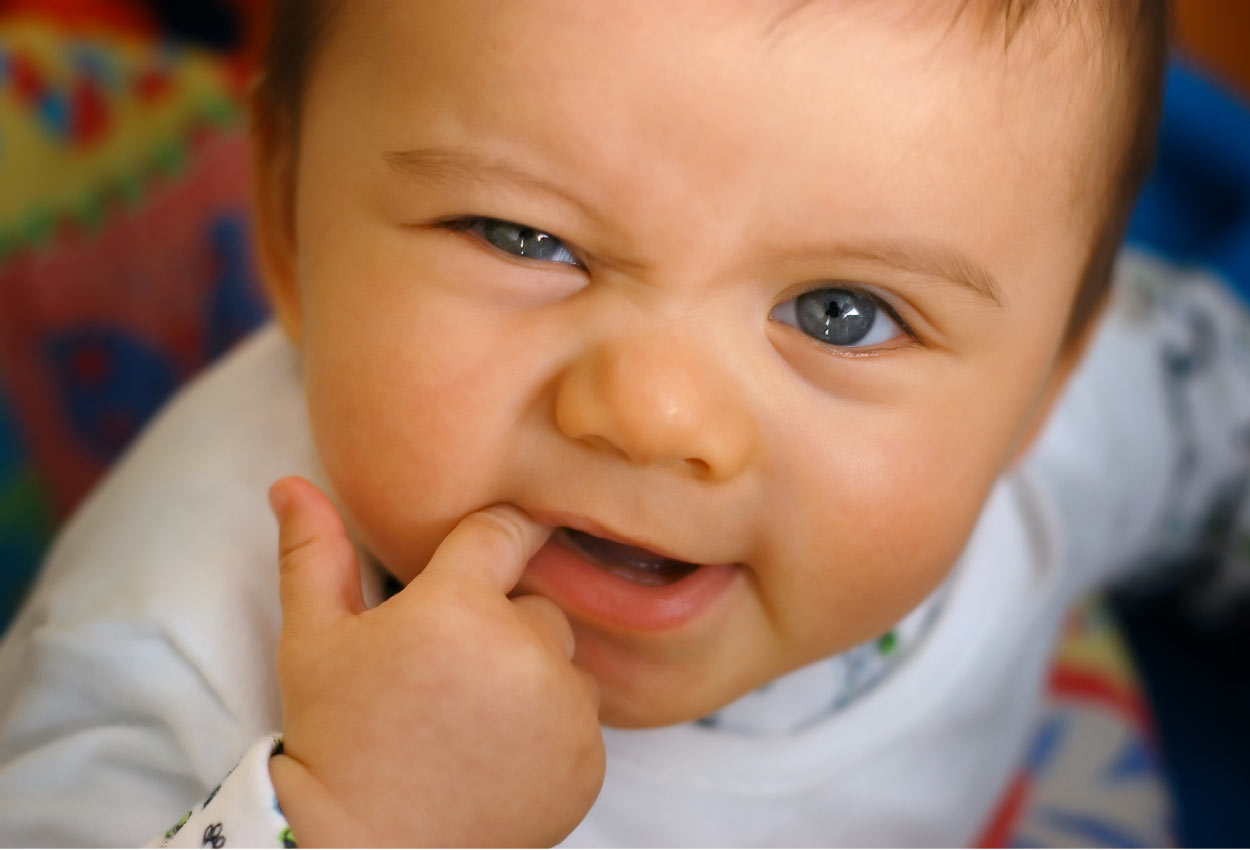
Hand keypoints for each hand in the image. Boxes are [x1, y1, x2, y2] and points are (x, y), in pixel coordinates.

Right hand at [265, 477, 603, 846]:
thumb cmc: (336, 738)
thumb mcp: (313, 642)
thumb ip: (314, 554)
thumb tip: (291, 483)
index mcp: (458, 606)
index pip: (504, 530)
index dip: (493, 537)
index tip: (486, 553)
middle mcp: (524, 649)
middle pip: (536, 603)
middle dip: (500, 625)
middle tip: (447, 674)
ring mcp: (564, 709)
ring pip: (563, 660)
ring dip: (531, 676)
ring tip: (470, 719)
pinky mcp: (587, 760)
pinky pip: (581, 717)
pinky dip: (551, 730)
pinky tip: (497, 754)